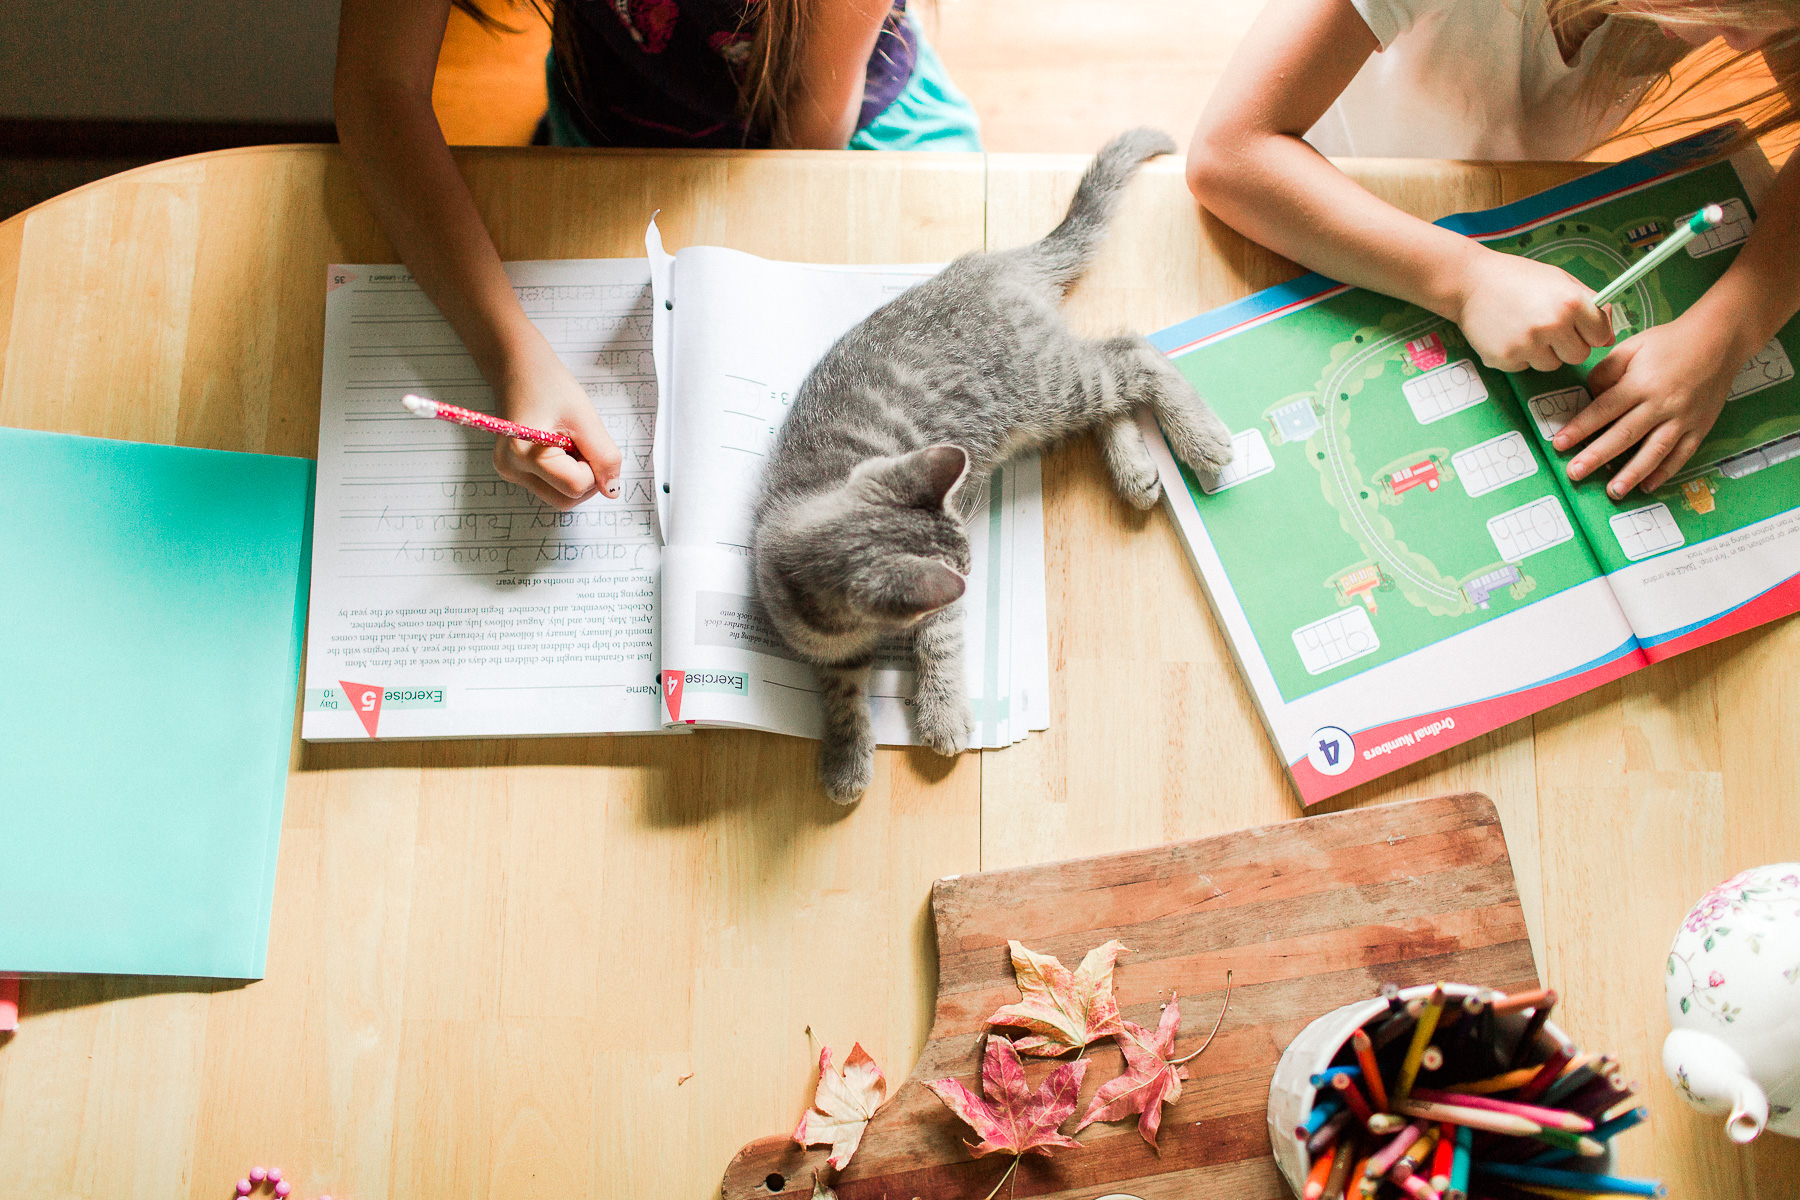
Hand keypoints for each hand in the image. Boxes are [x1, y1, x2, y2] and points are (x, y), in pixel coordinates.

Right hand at [492, 341, 622, 508]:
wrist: (520, 370)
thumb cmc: (549, 385)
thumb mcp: (585, 417)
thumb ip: (604, 456)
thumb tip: (612, 490)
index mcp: (523, 454)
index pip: (576, 486)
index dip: (593, 467)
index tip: (585, 440)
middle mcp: (510, 469)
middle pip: (567, 499)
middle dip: (586, 478)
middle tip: (582, 443)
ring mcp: (510, 473)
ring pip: (560, 497)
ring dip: (576, 477)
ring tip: (569, 442)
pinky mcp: (514, 472)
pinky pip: (552, 487)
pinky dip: (565, 473)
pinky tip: (560, 448)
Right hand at [1451, 248, 1615, 372]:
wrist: (1469, 281)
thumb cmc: (1517, 278)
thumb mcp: (1560, 280)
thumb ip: (1590, 304)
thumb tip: (1610, 335)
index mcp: (1571, 302)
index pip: (1602, 336)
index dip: (1591, 332)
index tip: (1578, 327)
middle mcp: (1552, 325)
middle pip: (1579, 356)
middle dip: (1568, 346)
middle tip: (1548, 329)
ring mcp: (1527, 345)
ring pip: (1552, 365)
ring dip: (1543, 353)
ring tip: (1524, 330)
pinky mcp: (1505, 359)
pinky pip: (1524, 367)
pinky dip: (1518, 355)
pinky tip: (1507, 335)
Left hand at [1552, 316, 1738, 497]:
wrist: (1719, 339)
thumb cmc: (1669, 342)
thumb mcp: (1632, 347)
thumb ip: (1606, 372)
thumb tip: (1591, 396)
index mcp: (1640, 383)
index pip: (1604, 410)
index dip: (1580, 428)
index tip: (1559, 444)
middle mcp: (1662, 403)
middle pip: (1625, 434)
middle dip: (1597, 456)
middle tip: (1575, 473)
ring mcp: (1683, 418)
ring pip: (1655, 450)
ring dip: (1632, 473)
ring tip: (1613, 491)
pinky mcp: (1700, 426)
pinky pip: (1683, 454)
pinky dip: (1666, 472)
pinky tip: (1648, 485)